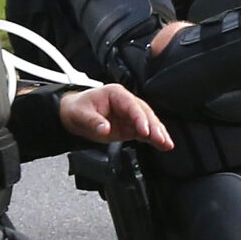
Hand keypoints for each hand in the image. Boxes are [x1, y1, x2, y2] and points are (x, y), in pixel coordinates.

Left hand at [58, 84, 172, 149]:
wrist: (72, 114)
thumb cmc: (77, 109)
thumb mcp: (81, 115)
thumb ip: (93, 122)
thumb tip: (105, 129)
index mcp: (116, 94)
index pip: (132, 106)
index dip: (140, 118)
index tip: (145, 131)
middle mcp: (126, 102)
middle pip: (145, 114)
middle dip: (154, 127)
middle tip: (161, 140)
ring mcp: (129, 115)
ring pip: (148, 122)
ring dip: (158, 133)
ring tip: (167, 144)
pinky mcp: (129, 126)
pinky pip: (144, 131)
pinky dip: (153, 138)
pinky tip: (163, 145)